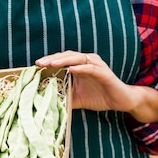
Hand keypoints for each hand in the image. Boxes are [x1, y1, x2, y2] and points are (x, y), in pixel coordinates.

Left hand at [35, 51, 157, 123]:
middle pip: (67, 56)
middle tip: (39, 63)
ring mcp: (96, 66)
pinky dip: (81, 68)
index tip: (36, 66)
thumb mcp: (78, 99)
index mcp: (80, 66)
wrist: (122, 101)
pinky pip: (91, 68)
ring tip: (51, 64)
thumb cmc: (101, 97)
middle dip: (52, 59)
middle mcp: (87, 62)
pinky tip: (71, 69)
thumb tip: (47, 102)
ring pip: (77, 58)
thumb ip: (65, 96)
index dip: (49, 61)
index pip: (61, 60)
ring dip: (63, 60)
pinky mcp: (105, 73)